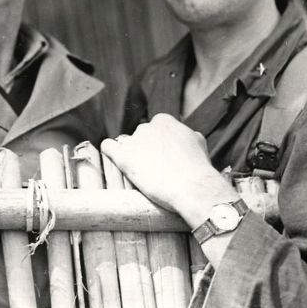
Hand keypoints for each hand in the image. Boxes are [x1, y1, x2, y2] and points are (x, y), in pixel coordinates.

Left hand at [101, 113, 234, 218]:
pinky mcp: (123, 156)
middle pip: (140, 137)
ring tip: (141, 173)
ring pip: (125, 144)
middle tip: (154, 169)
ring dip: (131, 155)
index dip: (158, 144)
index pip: (154, 129)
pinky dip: (110, 152)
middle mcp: (146, 127)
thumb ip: (185, 135)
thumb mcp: (198, 142)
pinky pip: (108, 147)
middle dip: (145, 150)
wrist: (193, 187)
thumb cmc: (198, 168)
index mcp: (163, 121)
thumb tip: (184, 135)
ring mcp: (133, 141)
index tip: (162, 158)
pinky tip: (114, 160)